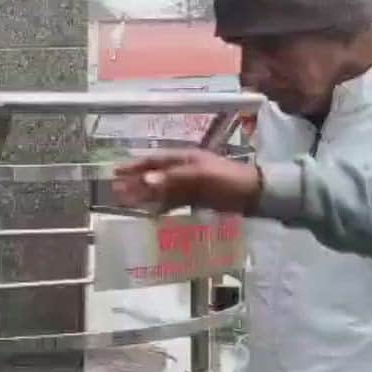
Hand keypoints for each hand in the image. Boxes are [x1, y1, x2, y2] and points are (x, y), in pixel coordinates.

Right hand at [112, 150, 261, 214]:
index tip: (116, 172)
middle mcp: (185, 169)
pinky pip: (174, 201)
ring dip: (145, 195)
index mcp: (185, 158)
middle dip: (135, 182)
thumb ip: (172, 179)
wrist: (256, 195)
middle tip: (115, 191)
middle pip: (155, 175)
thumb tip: (144, 180)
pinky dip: (161, 206)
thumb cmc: (229, 181)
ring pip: (162, 190)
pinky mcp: (198, 199)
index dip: (134, 166)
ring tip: (127, 203)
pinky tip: (152, 213)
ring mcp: (191, 184)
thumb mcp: (201, 177)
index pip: (154, 160)